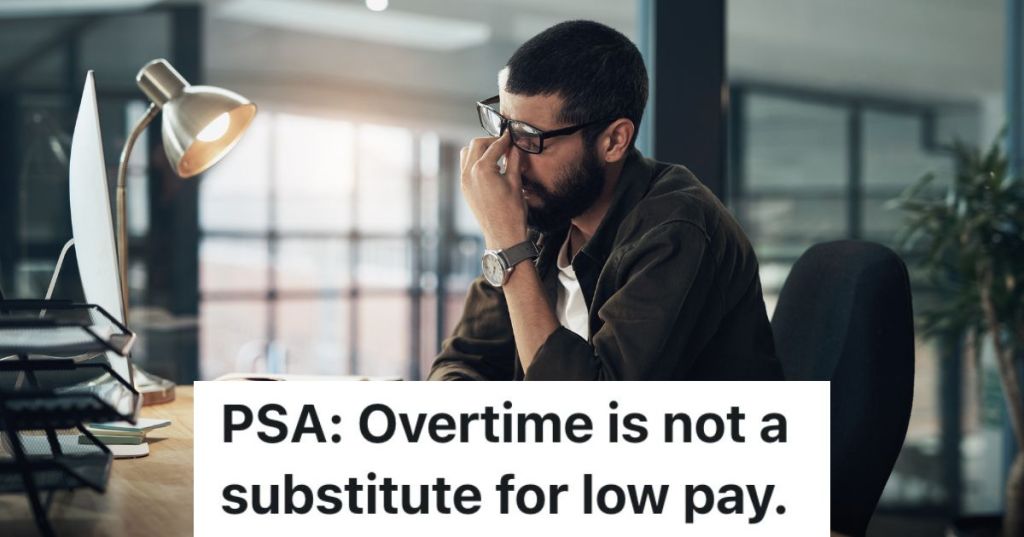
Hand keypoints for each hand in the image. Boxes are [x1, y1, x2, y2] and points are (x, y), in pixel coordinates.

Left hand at [460, 132, 527, 249]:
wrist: (503, 235)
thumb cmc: (512, 212)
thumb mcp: (516, 183)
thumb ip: (514, 160)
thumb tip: (514, 147)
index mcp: (483, 169)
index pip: (494, 146)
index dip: (505, 139)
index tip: (511, 136)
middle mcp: (469, 173)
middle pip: (477, 144)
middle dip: (491, 141)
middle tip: (504, 144)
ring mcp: (464, 181)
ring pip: (467, 153)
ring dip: (480, 149)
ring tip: (495, 154)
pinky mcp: (464, 189)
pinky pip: (465, 166)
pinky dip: (474, 160)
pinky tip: (489, 166)